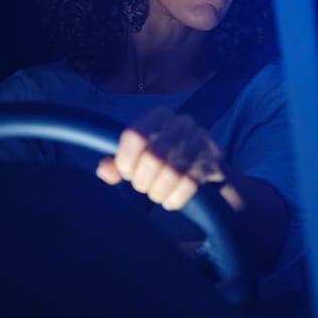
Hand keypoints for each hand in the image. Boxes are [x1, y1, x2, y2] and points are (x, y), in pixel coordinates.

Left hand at [95, 106, 225, 209]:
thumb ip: (118, 163)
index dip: (126, 160)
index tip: (126, 173)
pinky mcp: (212, 162)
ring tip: (155, 194)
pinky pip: (188, 184)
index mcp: (159, 116)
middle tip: (142, 186)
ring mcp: (201, 141)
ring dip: (158, 191)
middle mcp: (182, 123)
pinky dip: (174, 199)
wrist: (207, 167)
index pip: (135, 136)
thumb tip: (104, 172)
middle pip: (153, 157)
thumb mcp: (139, 156)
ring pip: (172, 172)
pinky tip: (170, 200)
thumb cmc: (165, 159)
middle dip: (142, 180)